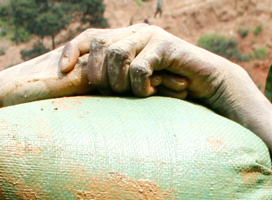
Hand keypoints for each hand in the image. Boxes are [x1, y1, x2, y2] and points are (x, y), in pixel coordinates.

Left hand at [58, 25, 249, 112]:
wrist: (208, 86)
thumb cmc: (171, 90)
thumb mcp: (136, 87)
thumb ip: (113, 83)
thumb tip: (83, 94)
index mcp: (123, 40)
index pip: (89, 37)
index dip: (72, 51)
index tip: (62, 72)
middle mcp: (134, 33)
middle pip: (98, 44)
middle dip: (98, 74)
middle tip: (111, 94)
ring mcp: (149, 36)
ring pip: (116, 55)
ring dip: (120, 82)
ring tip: (133, 95)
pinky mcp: (165, 45)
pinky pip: (139, 67)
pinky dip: (140, 86)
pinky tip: (151, 93)